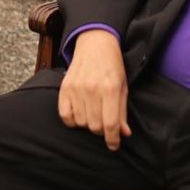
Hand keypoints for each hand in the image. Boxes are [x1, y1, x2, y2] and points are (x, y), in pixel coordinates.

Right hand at [58, 29, 131, 150]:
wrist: (95, 43)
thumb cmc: (112, 65)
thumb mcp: (123, 86)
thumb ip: (122, 111)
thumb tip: (124, 134)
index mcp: (110, 89)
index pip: (110, 124)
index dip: (112, 140)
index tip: (113, 145)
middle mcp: (92, 90)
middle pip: (94, 126)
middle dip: (101, 130)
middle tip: (104, 123)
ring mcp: (76, 89)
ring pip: (81, 123)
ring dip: (87, 124)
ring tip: (93, 114)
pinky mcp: (65, 88)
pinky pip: (65, 116)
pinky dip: (72, 120)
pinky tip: (80, 113)